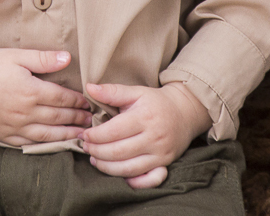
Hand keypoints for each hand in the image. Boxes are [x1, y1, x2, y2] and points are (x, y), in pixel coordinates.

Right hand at [0, 48, 92, 145]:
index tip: (88, 102)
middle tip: (91, 120)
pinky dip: (45, 145)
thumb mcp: (16, 56)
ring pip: (47, 135)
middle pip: (58, 118)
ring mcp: (14, 126)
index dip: (77, 100)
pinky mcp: (3, 135)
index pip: (61, 98)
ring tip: (80, 135)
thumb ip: (43, 59)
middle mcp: (24, 112)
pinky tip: (53, 144)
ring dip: (66, 135)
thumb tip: (68, 58)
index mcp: (30, 91)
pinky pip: (28, 143)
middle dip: (77, 118)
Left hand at [80, 81, 211, 188]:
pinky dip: (131, 182)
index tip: (84, 134)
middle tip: (86, 147)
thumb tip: (89, 87)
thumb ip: (112, 91)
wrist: (184, 112)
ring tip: (95, 159)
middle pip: (118, 152)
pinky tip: (117, 174)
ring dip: (107, 167)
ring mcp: (160, 153)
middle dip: (97, 152)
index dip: (95, 135)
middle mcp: (154, 137)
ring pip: (129, 169)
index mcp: (145, 117)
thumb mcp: (136, 92)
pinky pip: (147, 180)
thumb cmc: (155, 102)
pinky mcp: (164, 164)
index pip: (114, 131)